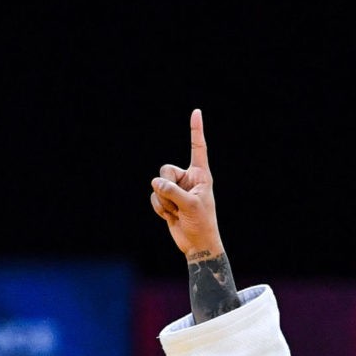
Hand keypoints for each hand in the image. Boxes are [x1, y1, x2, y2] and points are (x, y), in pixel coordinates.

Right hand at [150, 109, 224, 260]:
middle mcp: (187, 178)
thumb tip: (155, 183)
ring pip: (157, 185)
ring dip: (164, 202)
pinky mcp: (166, 200)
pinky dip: (160, 209)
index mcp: (200, 174)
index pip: (198, 148)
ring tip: (177, 213)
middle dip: (166, 188)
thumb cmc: (202, 223)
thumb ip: (172, 192)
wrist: (197, 244)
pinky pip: (154, 198)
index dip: (196, 130)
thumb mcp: (190, 206)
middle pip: (165, 170)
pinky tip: (171, 217)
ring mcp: (176, 189)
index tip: (196, 112)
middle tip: (178, 203)